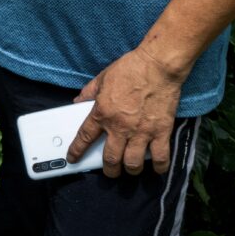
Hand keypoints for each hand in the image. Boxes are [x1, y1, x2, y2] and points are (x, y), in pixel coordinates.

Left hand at [68, 47, 185, 176]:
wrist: (157, 65)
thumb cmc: (130, 68)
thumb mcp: (102, 78)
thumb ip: (89, 92)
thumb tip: (78, 102)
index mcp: (102, 113)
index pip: (85, 137)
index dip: (77, 151)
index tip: (73, 159)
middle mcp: (120, 127)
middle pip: (111, 159)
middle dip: (109, 170)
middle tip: (110, 170)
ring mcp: (141, 131)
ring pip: (132, 163)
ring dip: (130, 170)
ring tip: (130, 168)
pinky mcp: (161, 132)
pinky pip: (160, 157)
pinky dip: (158, 167)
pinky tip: (156, 167)